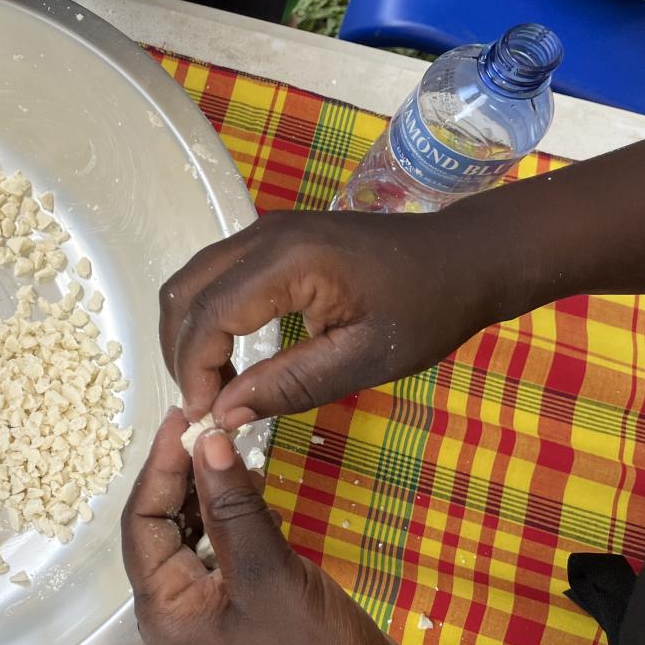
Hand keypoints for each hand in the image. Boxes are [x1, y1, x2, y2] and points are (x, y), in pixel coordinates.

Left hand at [122, 410, 429, 644]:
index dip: (159, 466)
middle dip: (184, 474)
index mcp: (164, 609)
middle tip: (208, 427)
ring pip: (192, 532)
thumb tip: (207, 442)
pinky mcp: (238, 606)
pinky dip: (234, 516)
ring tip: (233, 451)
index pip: (141, 521)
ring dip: (211, 492)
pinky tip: (255, 493)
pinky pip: (221, 548)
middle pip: (161, 523)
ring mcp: (206, 610)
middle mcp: (174, 610)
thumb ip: (234, 506)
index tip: (180, 421)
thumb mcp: (270, 575)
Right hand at [159, 209, 502, 423]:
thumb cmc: (426, 310)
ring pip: (193, 279)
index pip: (210, 315)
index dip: (195, 368)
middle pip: (186, 291)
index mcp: (289, 262)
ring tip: (211, 383)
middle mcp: (264, 235)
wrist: (464, 258)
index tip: (203, 415)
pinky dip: (205, 314)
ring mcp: (264, 230)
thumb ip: (288, 385)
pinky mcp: (270, 237)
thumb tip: (224, 413)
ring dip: (188, 332)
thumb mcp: (363, 360)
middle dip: (180, 351)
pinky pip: (215, 273)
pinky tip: (226, 353)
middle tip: (201, 403)